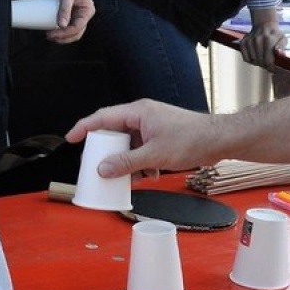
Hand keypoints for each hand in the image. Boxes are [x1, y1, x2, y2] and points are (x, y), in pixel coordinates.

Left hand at [49, 0, 93, 43]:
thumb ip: (65, 9)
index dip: (66, 33)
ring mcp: (77, 16)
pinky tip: (53, 32)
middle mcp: (84, 15)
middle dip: (63, 38)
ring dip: (62, 37)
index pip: (78, 27)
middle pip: (76, 33)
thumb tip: (61, 24)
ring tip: (50, 36)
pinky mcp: (71, 16)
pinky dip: (61, 32)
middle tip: (50, 36)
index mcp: (87, 11)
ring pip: (72, 33)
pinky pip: (67, 27)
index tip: (54, 33)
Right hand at [65, 99, 217, 177]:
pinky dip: (140, 163)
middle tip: (99, 166)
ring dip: (126, 162)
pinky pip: (141, 150)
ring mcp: (151, 126)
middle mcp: (142, 116)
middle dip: (108, 152)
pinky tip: (148, 175)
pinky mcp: (160, 137)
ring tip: (128, 177)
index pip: (103, 117)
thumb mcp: (155, 155)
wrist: (219, 140)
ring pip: (128, 144)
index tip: (71, 138)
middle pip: (114, 132)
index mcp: (138, 112)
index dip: (84, 127)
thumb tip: (103, 169)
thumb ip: (127, 163)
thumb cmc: (192, 139)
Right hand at [239, 7, 283, 67]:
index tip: (273, 69)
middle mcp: (257, 40)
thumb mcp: (283, 39)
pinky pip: (245, 58)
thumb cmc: (275, 34)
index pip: (268, 60)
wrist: (264, 24)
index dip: (271, 67)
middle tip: (269, 64)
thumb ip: (282, 47)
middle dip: (265, 65)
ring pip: (252, 60)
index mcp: (268, 39)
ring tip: (263, 59)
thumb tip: (279, 54)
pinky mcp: (243, 42)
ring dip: (258, 62)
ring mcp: (249, 41)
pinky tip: (256, 57)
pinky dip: (250, 60)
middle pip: (260, 61)